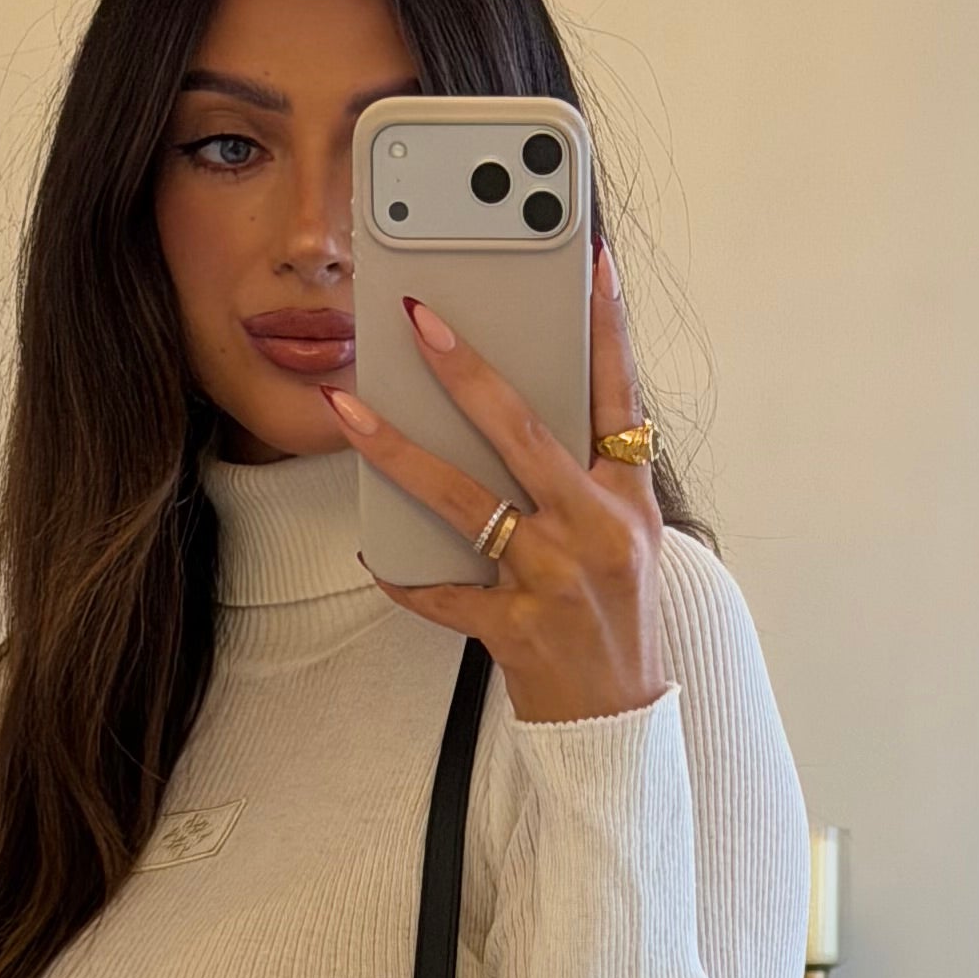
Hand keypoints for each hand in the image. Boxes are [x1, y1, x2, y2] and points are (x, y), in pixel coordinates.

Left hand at [322, 251, 664, 725]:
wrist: (616, 719)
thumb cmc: (614, 618)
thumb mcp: (623, 536)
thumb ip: (583, 474)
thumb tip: (511, 409)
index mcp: (629, 497)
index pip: (620, 394)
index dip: (607, 325)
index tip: (588, 258)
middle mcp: (596, 529)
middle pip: (523, 431)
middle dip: (465, 369)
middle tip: (418, 318)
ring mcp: (553, 578)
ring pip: (464, 500)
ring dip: (397, 450)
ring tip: (348, 410)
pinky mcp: (514, 626)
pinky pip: (440, 591)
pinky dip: (403, 573)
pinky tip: (372, 552)